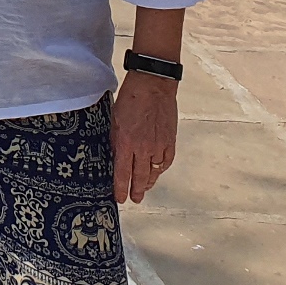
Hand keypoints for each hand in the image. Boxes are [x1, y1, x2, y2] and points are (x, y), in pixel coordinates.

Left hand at [111, 70, 178, 202]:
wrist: (153, 85)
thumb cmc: (130, 98)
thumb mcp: (115, 118)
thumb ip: (116, 139)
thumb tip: (116, 155)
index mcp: (126, 142)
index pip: (123, 173)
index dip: (121, 188)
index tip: (120, 198)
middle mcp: (143, 148)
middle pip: (139, 177)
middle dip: (136, 191)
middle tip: (134, 199)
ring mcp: (159, 146)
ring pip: (154, 172)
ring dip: (148, 182)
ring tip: (144, 189)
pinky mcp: (170, 142)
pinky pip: (165, 162)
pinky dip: (160, 169)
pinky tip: (157, 172)